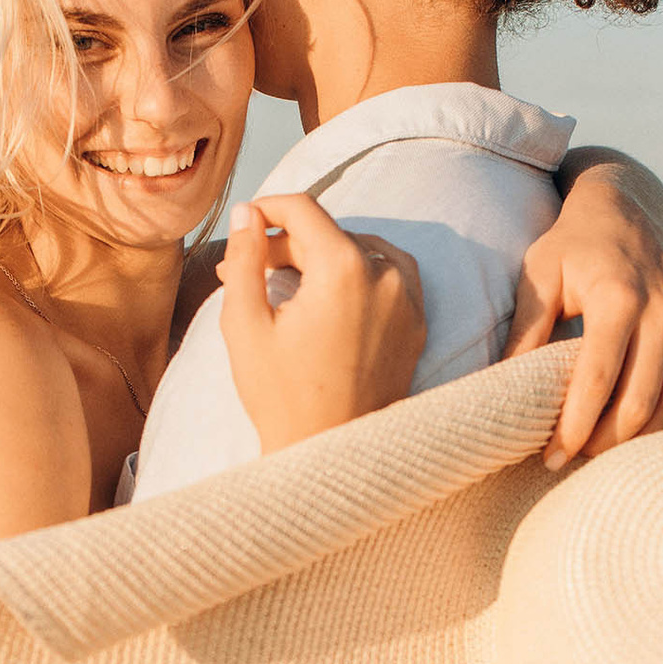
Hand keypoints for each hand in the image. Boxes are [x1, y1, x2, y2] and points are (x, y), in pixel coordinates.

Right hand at [218, 196, 424, 454]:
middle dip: (287, 244)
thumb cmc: (281, 397)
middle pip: (330, 233)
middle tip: (248, 271)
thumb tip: (247, 213)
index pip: (303, 210)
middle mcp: (385, 276)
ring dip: (324, 256)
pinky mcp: (417, 324)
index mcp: (343, 270)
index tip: (246, 221)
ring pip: (361, 250)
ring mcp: (408, 300)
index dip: (267, 208)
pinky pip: (389, 276)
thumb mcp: (245, 325)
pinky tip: (330, 297)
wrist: (331, 456)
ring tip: (288, 284)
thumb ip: (244, 259)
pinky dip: (359, 275)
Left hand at [509, 165, 662, 469]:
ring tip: (603, 440)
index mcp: (618, 296)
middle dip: (605, 441)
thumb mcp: (537, 279)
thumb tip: (504, 394)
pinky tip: (639, 411)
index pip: (597, 380)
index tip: (552, 458)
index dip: (574, 427)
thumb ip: (524, 335)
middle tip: (575, 456)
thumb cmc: (569, 248)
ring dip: (640, 433)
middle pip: (640, 401)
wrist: (621, 212)